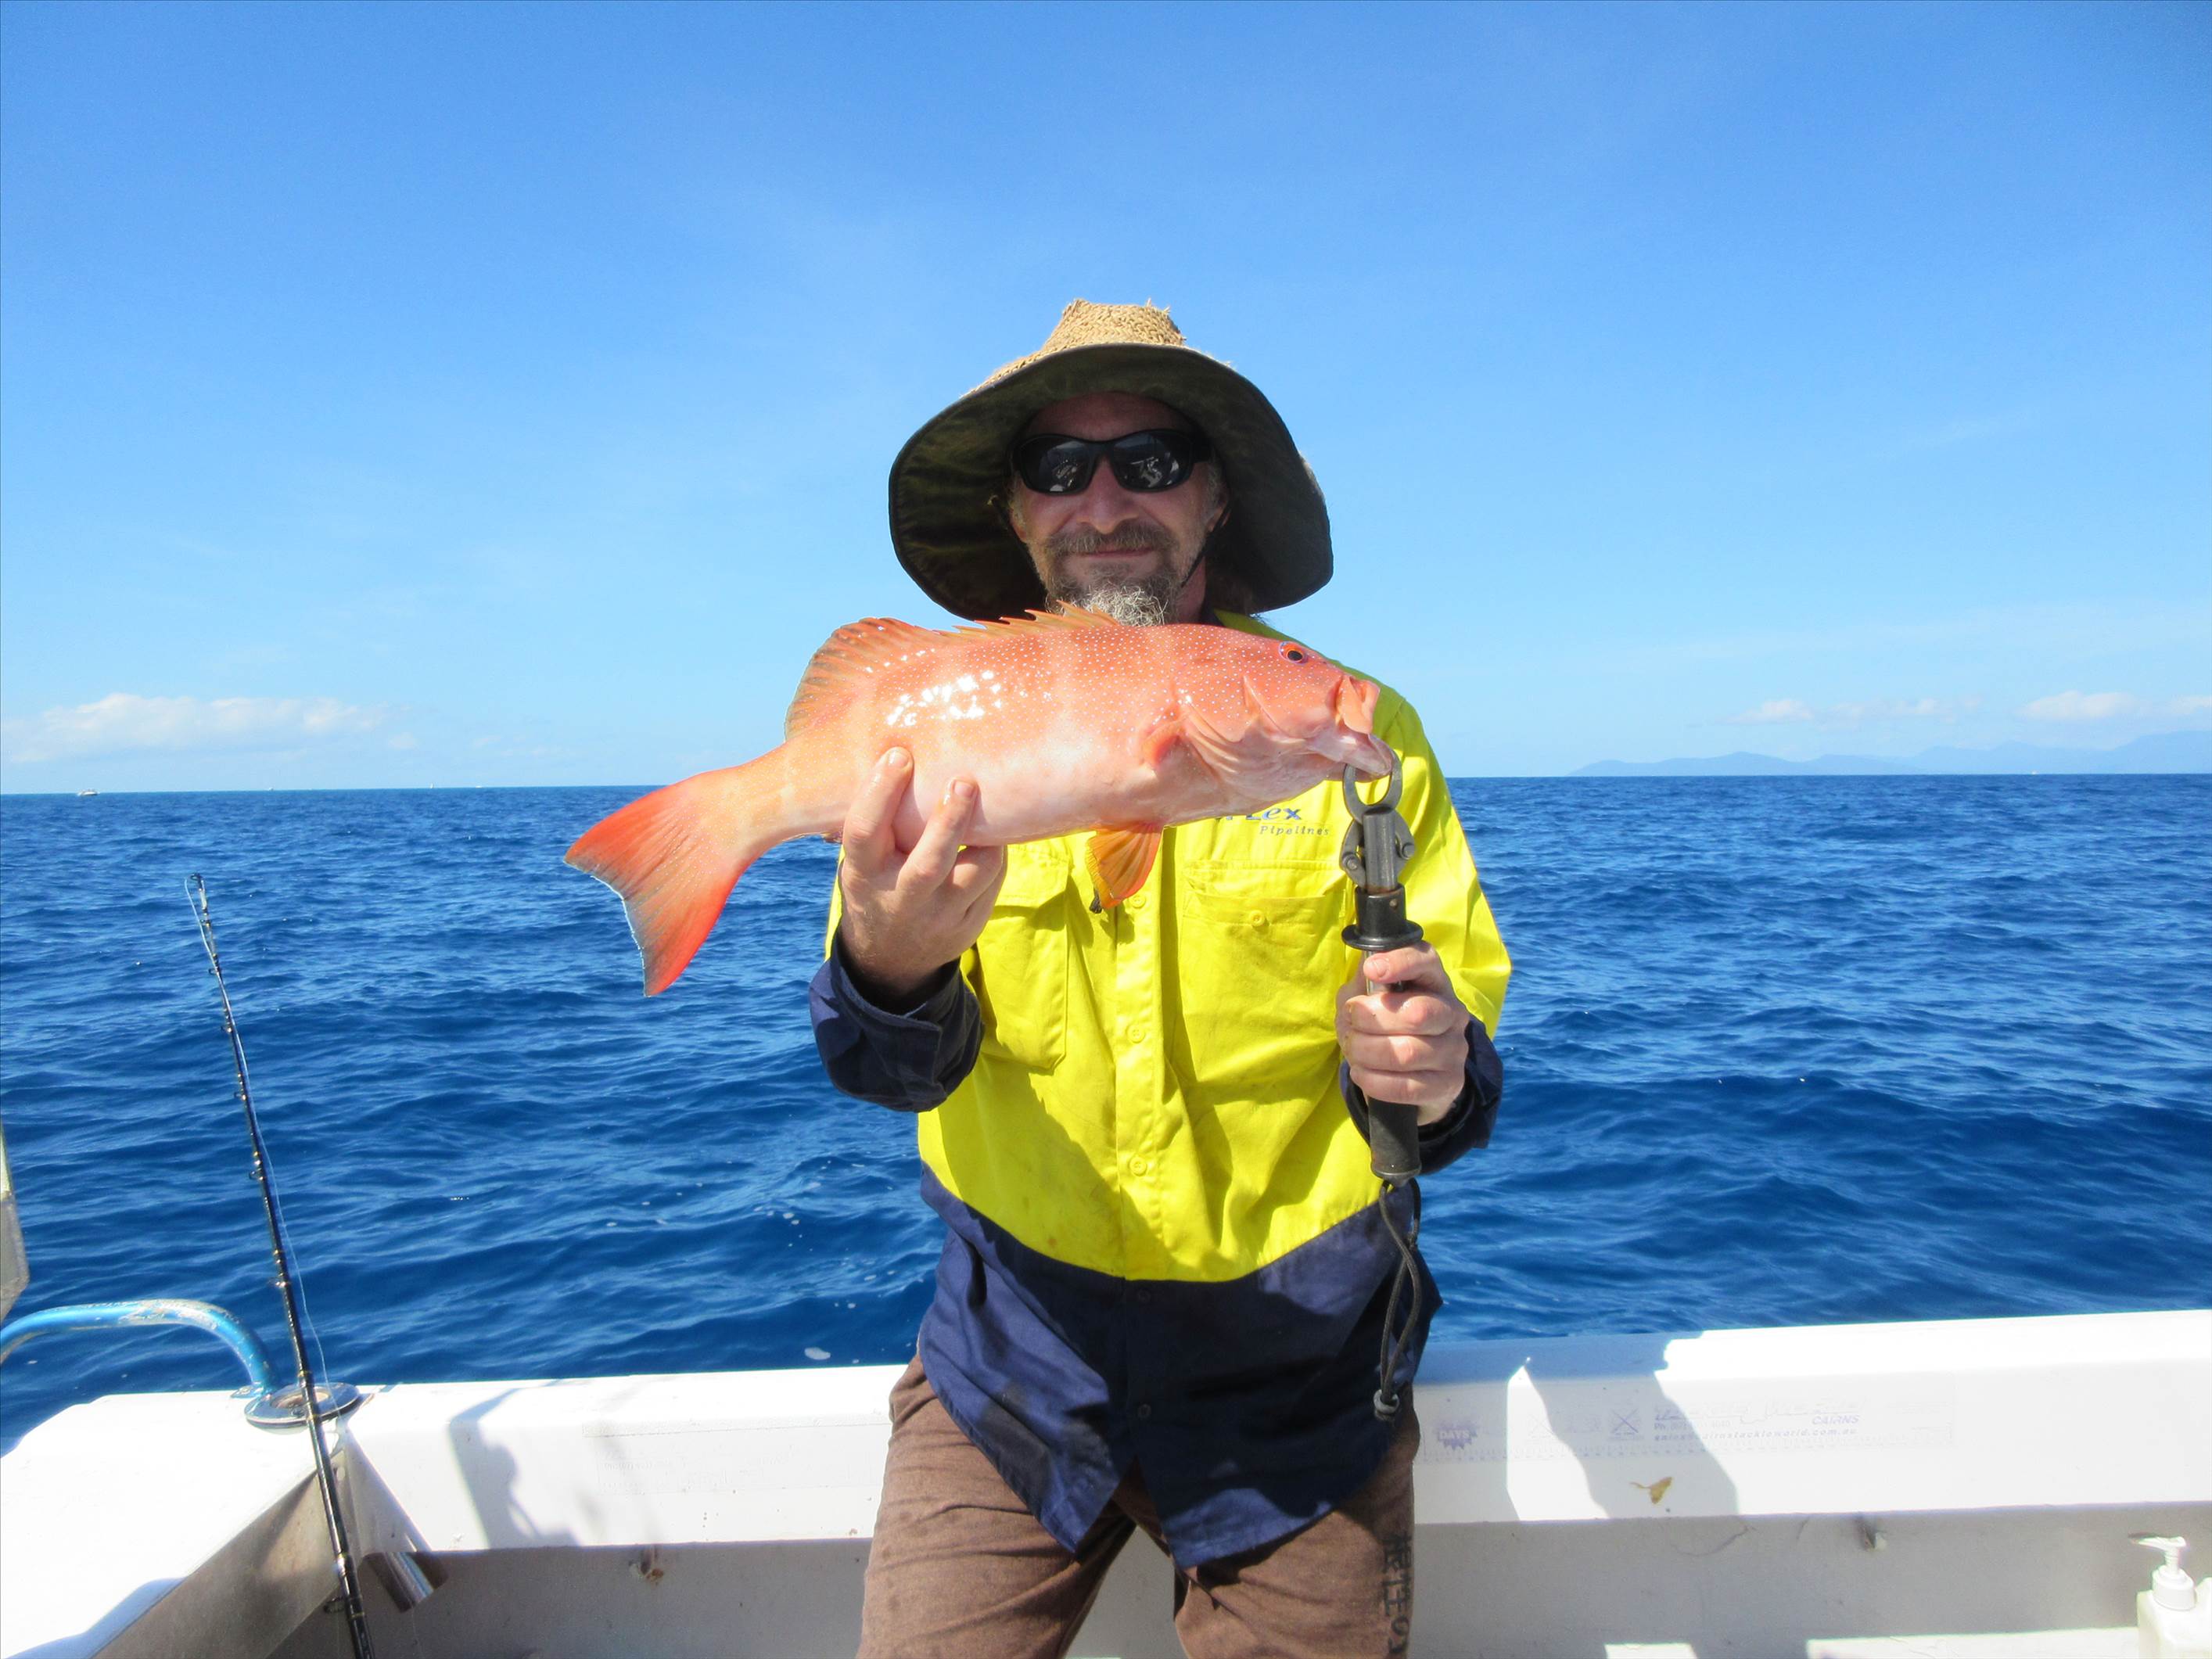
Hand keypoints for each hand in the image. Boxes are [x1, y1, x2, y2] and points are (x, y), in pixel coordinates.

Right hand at [836, 748, 1006, 1007]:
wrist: (889, 960)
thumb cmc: (875, 882)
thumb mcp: (860, 861)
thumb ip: (876, 823)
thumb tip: (897, 747)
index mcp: (863, 876)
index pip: (864, 833)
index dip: (880, 793)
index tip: (899, 755)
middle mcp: (900, 899)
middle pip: (929, 862)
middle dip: (949, 820)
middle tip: (964, 780)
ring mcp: (939, 917)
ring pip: (974, 872)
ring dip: (987, 834)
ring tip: (988, 801)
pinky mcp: (969, 925)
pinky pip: (992, 881)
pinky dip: (996, 851)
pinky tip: (993, 830)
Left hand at [1335, 942, 1470, 1125]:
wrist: (1407, 1071)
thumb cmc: (1383, 1022)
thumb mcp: (1366, 996)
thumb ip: (1363, 983)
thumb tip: (1367, 969)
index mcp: (1433, 980)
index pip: (1426, 961)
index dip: (1400, 963)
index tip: (1372, 969)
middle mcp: (1452, 1012)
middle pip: (1417, 1013)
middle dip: (1371, 1019)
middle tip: (1351, 1022)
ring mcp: (1454, 1050)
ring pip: (1408, 1053)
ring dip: (1367, 1052)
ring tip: (1353, 1049)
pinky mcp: (1448, 1083)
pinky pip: (1406, 1087)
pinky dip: (1373, 1081)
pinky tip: (1361, 1073)